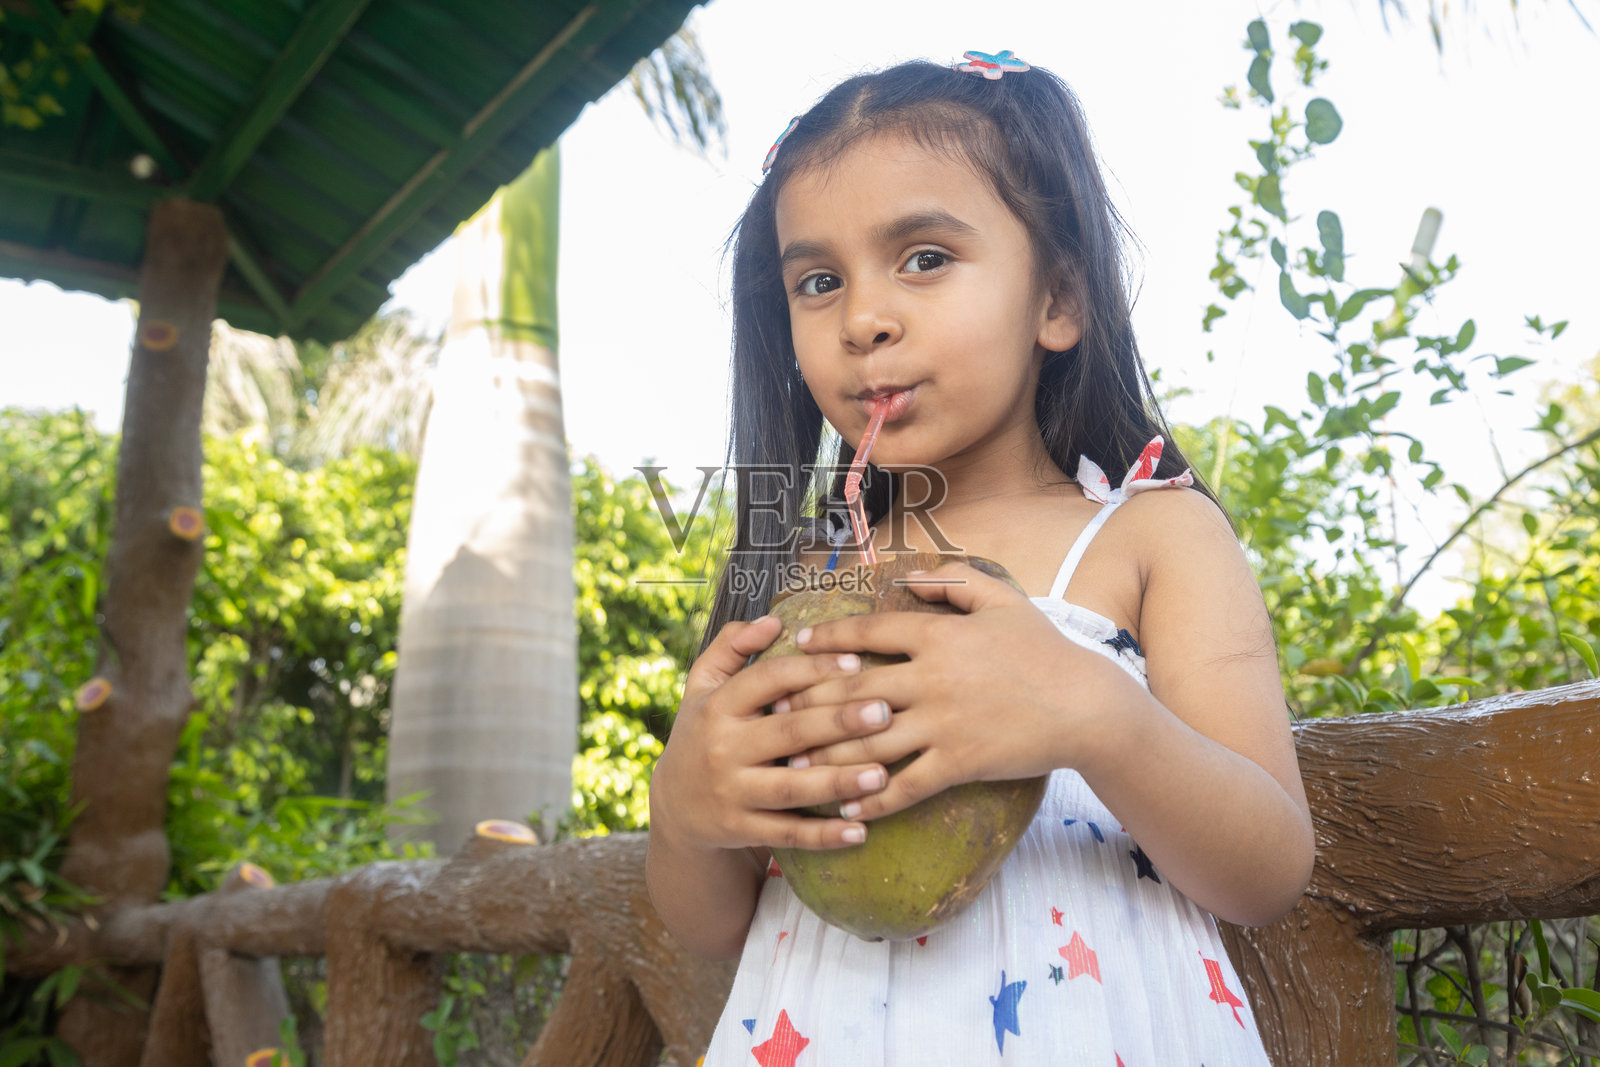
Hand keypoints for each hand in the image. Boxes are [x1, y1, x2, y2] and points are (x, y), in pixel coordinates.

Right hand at [649, 614, 899, 853]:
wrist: (675, 805)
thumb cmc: (702, 731)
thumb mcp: (702, 685)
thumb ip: (731, 646)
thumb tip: (772, 619)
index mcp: (718, 706)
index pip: (768, 680)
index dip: (812, 669)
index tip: (857, 662)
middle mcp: (722, 749)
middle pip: (787, 732)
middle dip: (839, 722)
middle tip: (886, 711)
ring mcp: (732, 793)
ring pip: (791, 788)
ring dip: (838, 782)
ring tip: (883, 773)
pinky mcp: (741, 830)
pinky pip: (788, 834)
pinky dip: (824, 836)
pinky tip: (861, 831)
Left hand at [777, 561, 1135, 819]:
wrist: (1085, 705)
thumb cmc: (1043, 649)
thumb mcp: (1001, 600)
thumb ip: (951, 580)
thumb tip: (907, 576)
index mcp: (937, 635)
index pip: (867, 633)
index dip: (827, 639)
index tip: (798, 645)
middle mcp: (931, 679)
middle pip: (851, 690)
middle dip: (808, 701)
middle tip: (774, 711)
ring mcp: (943, 723)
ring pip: (868, 743)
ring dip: (826, 757)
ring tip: (794, 769)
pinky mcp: (958, 763)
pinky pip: (905, 786)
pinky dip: (872, 800)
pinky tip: (846, 811)